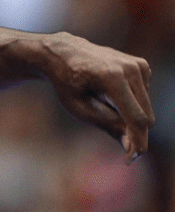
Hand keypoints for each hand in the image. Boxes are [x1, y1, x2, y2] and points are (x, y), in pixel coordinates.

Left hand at [40, 32, 154, 162]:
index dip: (137, 142)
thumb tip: (131, 146)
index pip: (136, 118)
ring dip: (132, 116)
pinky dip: (132, 103)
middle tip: (119, 144)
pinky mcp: (142, 66)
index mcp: (112, 77)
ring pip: (147, 108)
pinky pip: (145, 97)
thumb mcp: (78, 107)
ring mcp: (138, 65)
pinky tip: (111, 94)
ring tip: (103, 104)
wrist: (63, 52)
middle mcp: (129, 68)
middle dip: (135, 133)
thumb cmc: (67, 82)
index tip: (130, 159)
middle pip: (146, 116)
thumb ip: (107, 124)